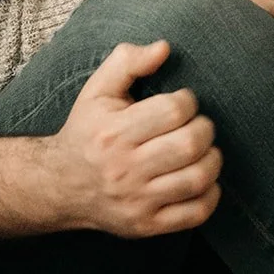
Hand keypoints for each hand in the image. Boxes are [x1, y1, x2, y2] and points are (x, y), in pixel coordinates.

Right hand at [48, 39, 222, 236]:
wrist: (60, 185)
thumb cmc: (86, 131)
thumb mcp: (97, 90)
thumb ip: (127, 61)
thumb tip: (165, 47)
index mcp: (113, 132)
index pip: (172, 110)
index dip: (188, 101)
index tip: (183, 102)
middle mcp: (124, 169)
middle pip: (189, 144)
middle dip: (204, 128)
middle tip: (197, 125)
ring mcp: (136, 201)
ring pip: (197, 178)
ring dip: (212, 160)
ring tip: (204, 150)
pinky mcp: (146, 225)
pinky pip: (195, 213)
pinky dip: (210, 194)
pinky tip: (203, 179)